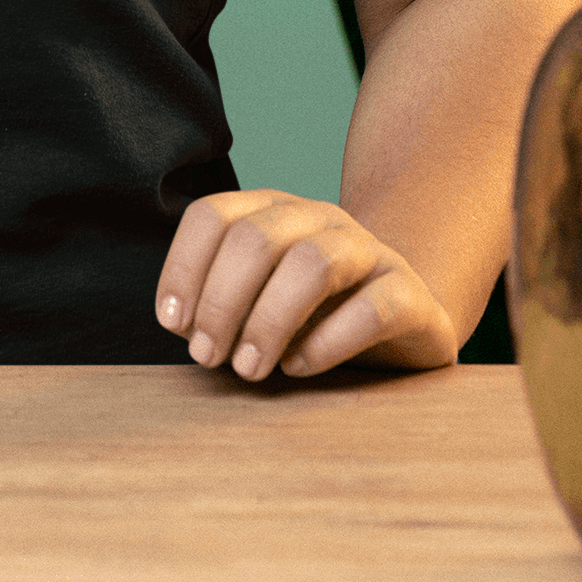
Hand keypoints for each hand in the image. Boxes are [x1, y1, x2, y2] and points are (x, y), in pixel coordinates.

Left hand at [154, 189, 457, 380]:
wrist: (403, 319)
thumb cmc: (314, 313)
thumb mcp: (259, 302)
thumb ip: (220, 304)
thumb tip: (181, 324)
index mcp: (272, 211)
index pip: (213, 216)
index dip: (183, 267)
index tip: (172, 323)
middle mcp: (318, 218)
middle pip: (256, 239)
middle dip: (221, 301)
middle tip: (207, 356)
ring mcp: (368, 249)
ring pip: (311, 264)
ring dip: (269, 321)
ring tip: (249, 369)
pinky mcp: (409, 293)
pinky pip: (372, 308)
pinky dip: (328, 342)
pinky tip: (300, 368)